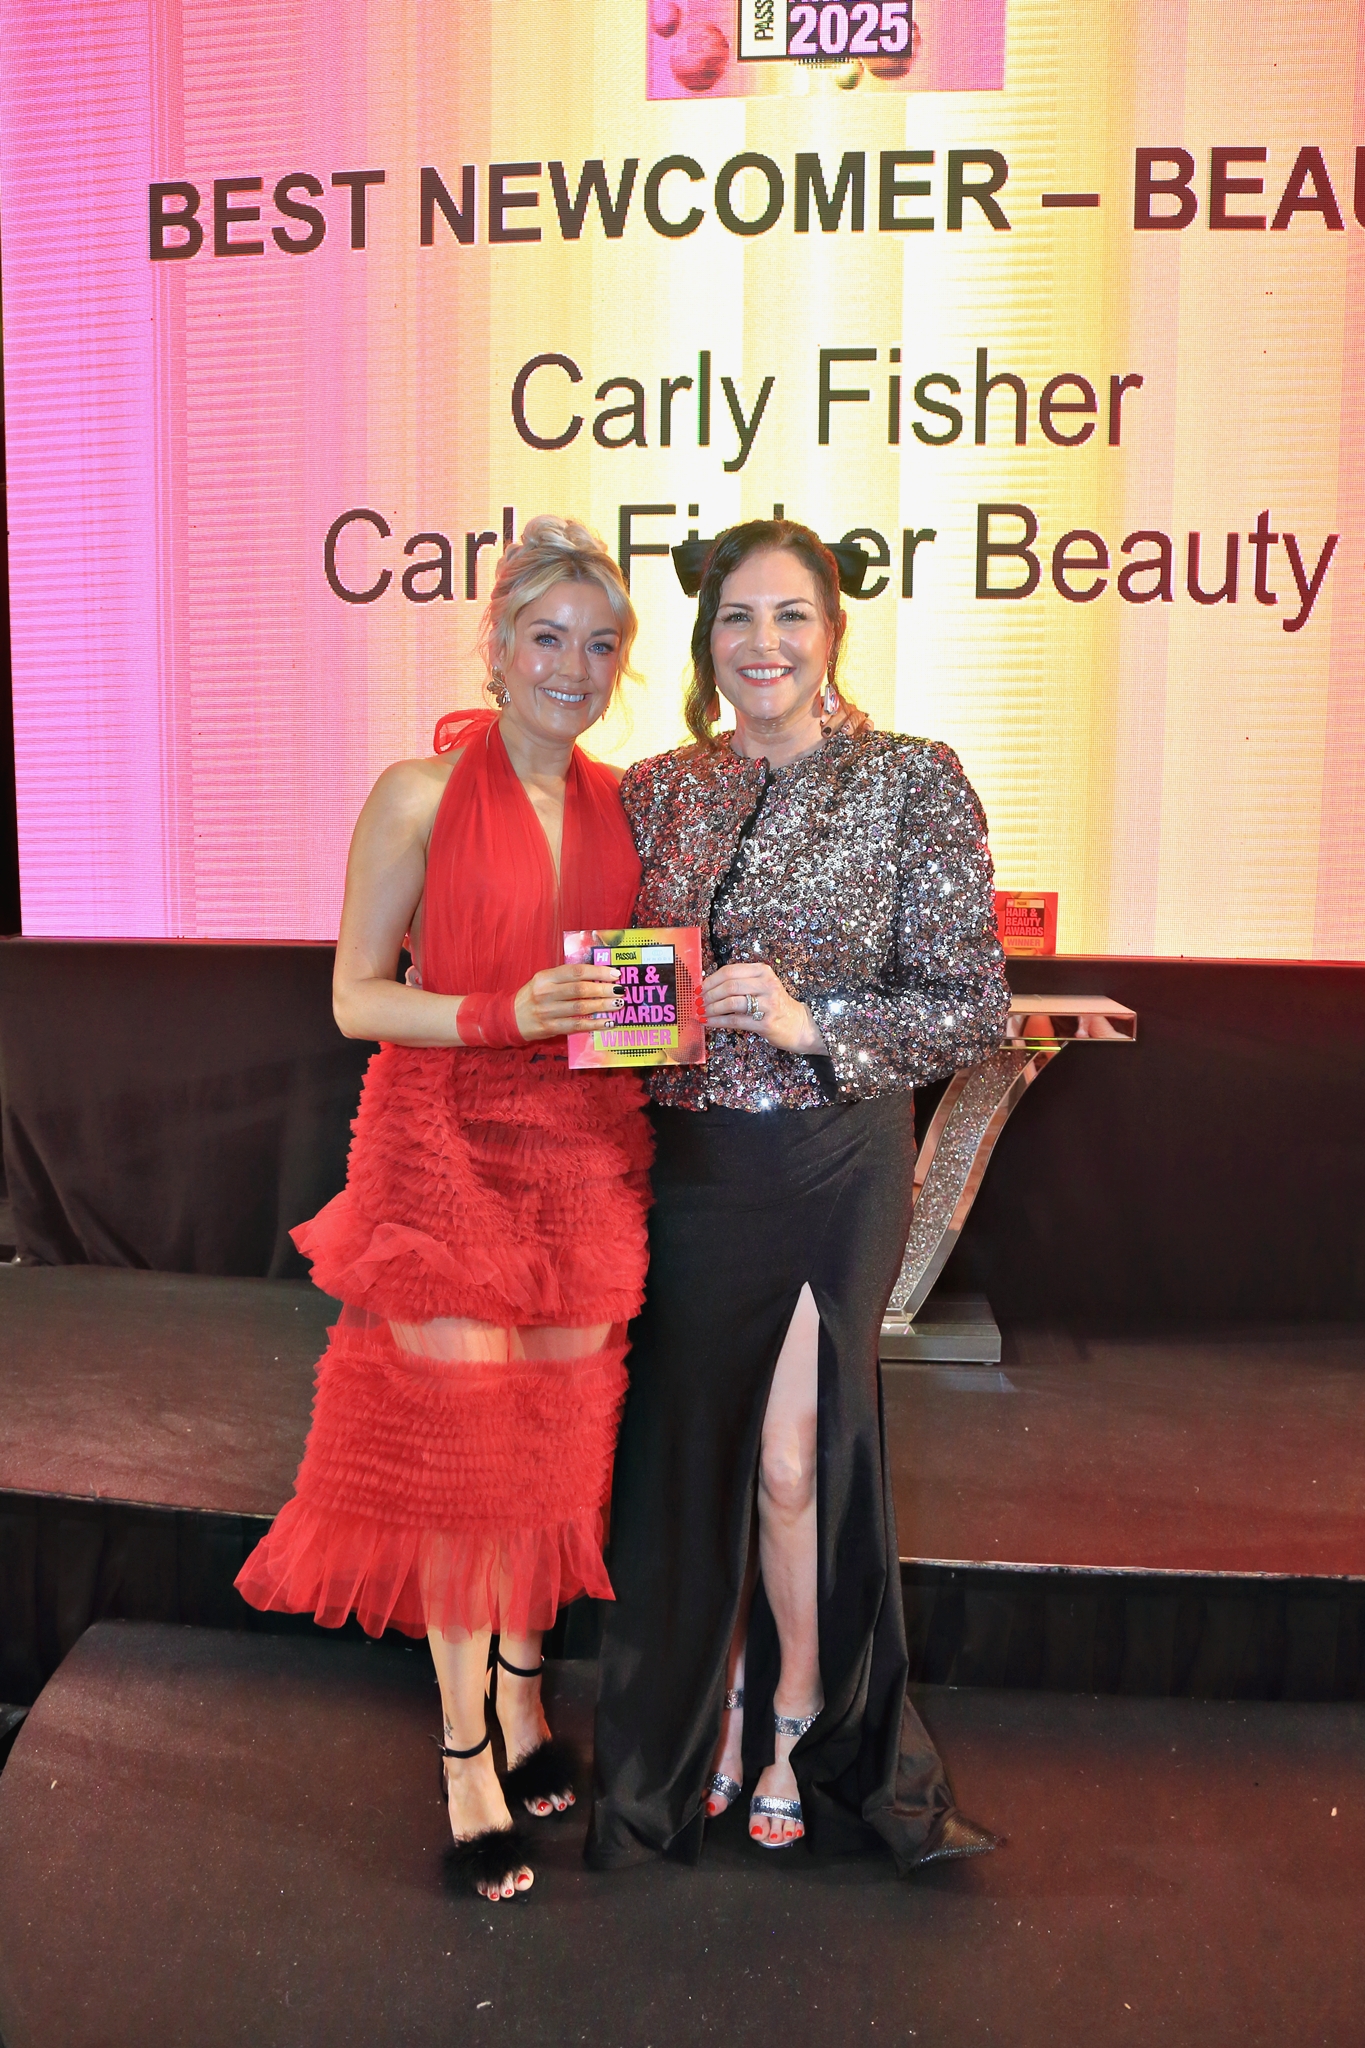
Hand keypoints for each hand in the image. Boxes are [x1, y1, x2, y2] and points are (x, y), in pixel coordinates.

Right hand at [514, 962, 621, 1041]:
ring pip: (580, 1008)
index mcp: (545, 977)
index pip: (576, 971)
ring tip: (618, 1004)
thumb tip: (597, 976)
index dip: (597, 972)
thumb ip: (566, 978)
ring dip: (602, 1006)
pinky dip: (594, 1024)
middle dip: (604, 989)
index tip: (615, 973)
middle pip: (580, 989)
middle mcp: (545, 993)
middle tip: (621, 990)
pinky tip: (608, 1022)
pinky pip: (576, 1025)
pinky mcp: (549, 1028)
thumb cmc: (534, 996)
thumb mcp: (545, 981)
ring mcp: (547, 1012)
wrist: (511, 1018)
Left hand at [701, 962, 826, 1055]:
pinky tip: (708, 1022)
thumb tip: (707, 985)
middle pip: (729, 986)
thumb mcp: (761, 986)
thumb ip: (740, 982)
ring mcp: (767, 1003)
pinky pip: (735, 1020)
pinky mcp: (765, 1022)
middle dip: (709, 994)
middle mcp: (767, 984)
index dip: (711, 980)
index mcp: (763, 971)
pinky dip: (718, 1021)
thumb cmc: (774, 1004)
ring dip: (712, 1008)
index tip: (699, 988)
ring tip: (702, 1012)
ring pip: (731, 1002)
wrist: (798, 1025)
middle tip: (698, 1001)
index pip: (730, 971)